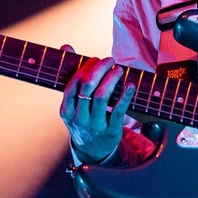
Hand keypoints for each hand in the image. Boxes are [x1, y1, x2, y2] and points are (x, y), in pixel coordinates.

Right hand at [59, 45, 135, 163]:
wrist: (92, 151)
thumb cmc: (83, 118)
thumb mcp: (73, 103)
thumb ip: (71, 74)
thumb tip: (66, 46)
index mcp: (66, 111)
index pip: (72, 85)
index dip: (84, 69)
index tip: (95, 60)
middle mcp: (79, 118)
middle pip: (87, 87)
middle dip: (99, 69)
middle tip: (109, 60)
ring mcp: (95, 126)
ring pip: (102, 97)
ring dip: (112, 79)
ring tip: (119, 69)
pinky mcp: (111, 131)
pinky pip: (119, 110)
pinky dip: (125, 95)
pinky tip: (130, 84)